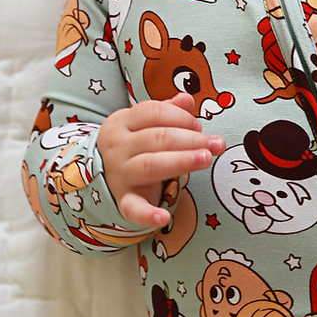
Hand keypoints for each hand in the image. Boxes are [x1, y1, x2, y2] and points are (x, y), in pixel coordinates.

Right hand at [97, 93, 226, 228]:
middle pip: (156, 138)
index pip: (152, 112)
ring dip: (181, 161)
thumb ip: (167, 111)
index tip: (199, 126)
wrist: (101, 174)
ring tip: (205, 159)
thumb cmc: (132, 145)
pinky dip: (148, 215)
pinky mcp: (123, 200)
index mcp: (122, 122)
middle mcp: (118, 147)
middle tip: (216, 143)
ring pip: (150, 165)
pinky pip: (133, 209)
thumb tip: (187, 98)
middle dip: (190, 139)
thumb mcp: (143, 123)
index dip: (179, 117)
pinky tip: (164, 218)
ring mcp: (120, 174)